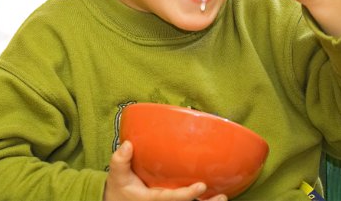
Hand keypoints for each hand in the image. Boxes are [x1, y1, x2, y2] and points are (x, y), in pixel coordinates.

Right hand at [103, 141, 226, 200]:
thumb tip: (129, 144)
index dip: (187, 194)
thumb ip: (120, 160)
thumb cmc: (119, 189)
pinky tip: (215, 196)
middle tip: (222, 197)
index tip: (202, 186)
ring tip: (224, 197)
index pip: (172, 199)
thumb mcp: (116, 175)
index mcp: (153, 200)